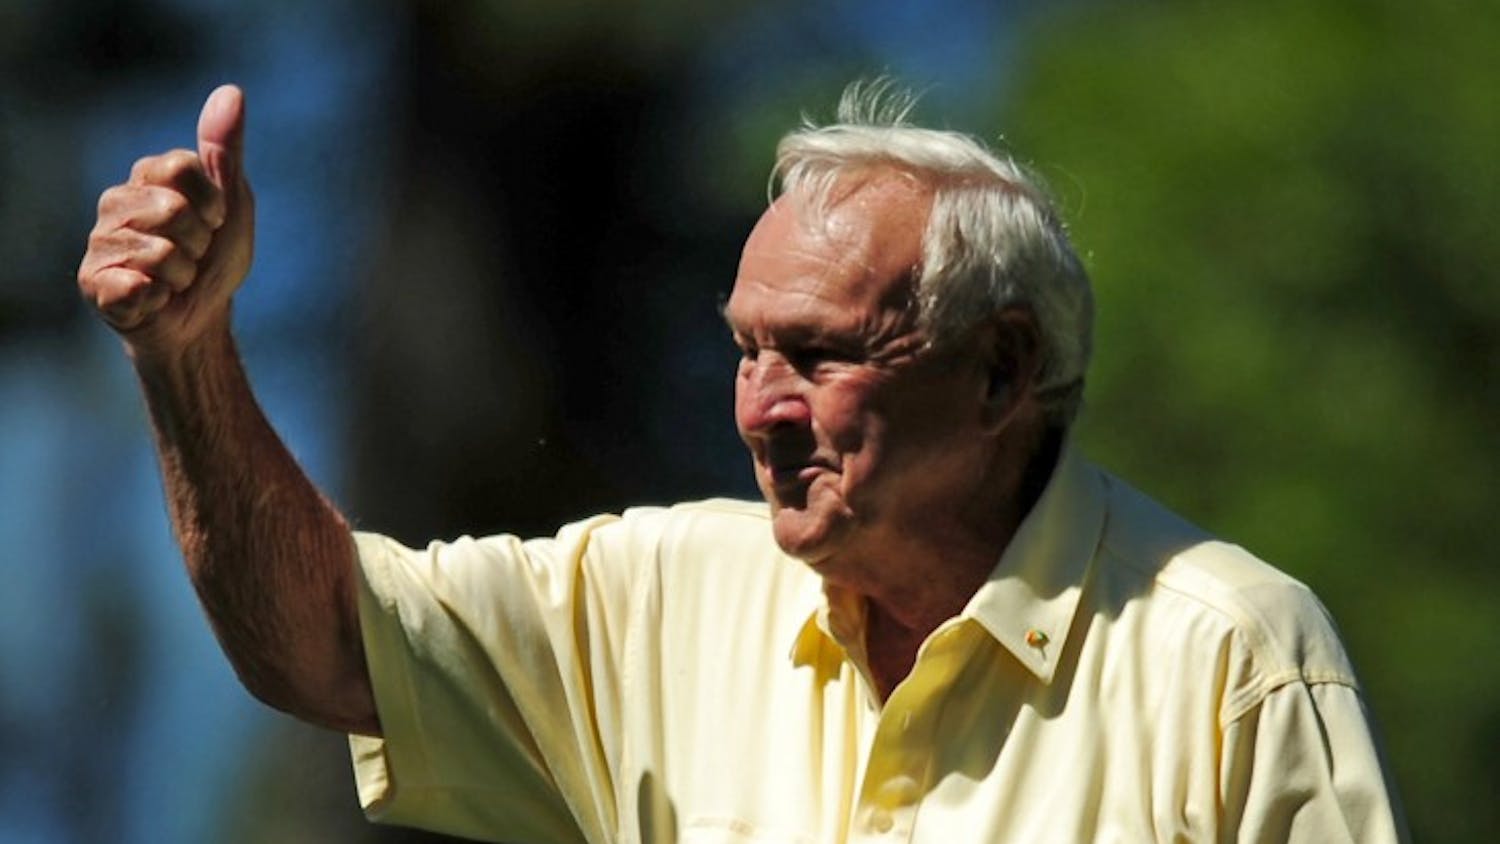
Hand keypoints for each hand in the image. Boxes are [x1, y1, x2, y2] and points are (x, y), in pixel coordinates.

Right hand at [78, 85, 254, 357]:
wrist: (201, 317)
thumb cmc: (215, 257)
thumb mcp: (233, 201)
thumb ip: (226, 149)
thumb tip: (231, 91)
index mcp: (149, 176)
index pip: (181, 166)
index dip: (212, 201)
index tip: (214, 220)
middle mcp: (116, 201)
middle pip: (173, 209)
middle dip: (200, 242)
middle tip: (193, 255)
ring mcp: (100, 241)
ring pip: (161, 252)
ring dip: (183, 274)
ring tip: (174, 278)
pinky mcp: (93, 282)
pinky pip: (137, 284)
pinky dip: (158, 298)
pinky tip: (152, 298)